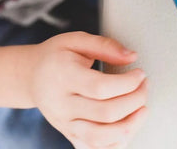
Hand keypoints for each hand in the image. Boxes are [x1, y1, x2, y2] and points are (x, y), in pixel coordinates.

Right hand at [28, 32, 147, 148]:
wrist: (32, 76)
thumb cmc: (56, 56)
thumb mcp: (77, 40)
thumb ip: (105, 46)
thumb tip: (131, 57)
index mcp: (63, 77)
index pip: (100, 87)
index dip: (127, 82)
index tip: (140, 73)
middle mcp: (62, 105)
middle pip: (105, 113)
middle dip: (134, 99)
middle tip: (144, 85)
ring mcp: (65, 124)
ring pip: (100, 137)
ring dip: (129, 124)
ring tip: (142, 107)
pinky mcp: (69, 135)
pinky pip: (93, 148)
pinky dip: (116, 142)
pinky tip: (128, 125)